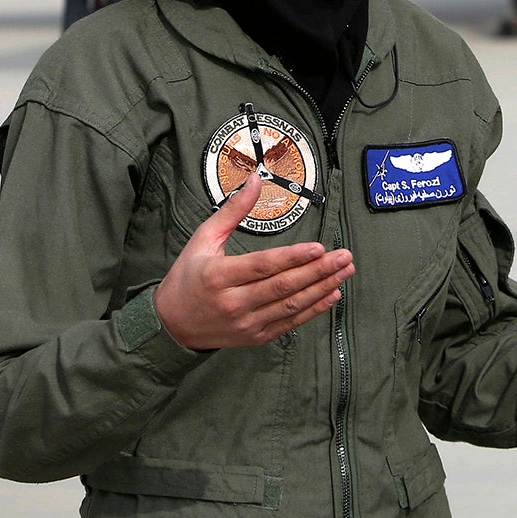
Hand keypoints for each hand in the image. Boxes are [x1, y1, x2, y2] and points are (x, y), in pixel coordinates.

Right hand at [153, 176, 354, 349]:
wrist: (171, 325)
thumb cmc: (188, 277)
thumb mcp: (203, 239)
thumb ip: (233, 210)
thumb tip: (256, 180)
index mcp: (218, 276)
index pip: (263, 266)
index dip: (293, 258)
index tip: (318, 248)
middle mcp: (233, 303)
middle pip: (283, 286)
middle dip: (318, 271)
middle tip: (344, 257)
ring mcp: (246, 323)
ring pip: (291, 306)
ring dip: (322, 288)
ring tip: (344, 272)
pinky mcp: (256, 337)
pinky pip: (289, 323)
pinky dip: (313, 310)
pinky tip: (331, 295)